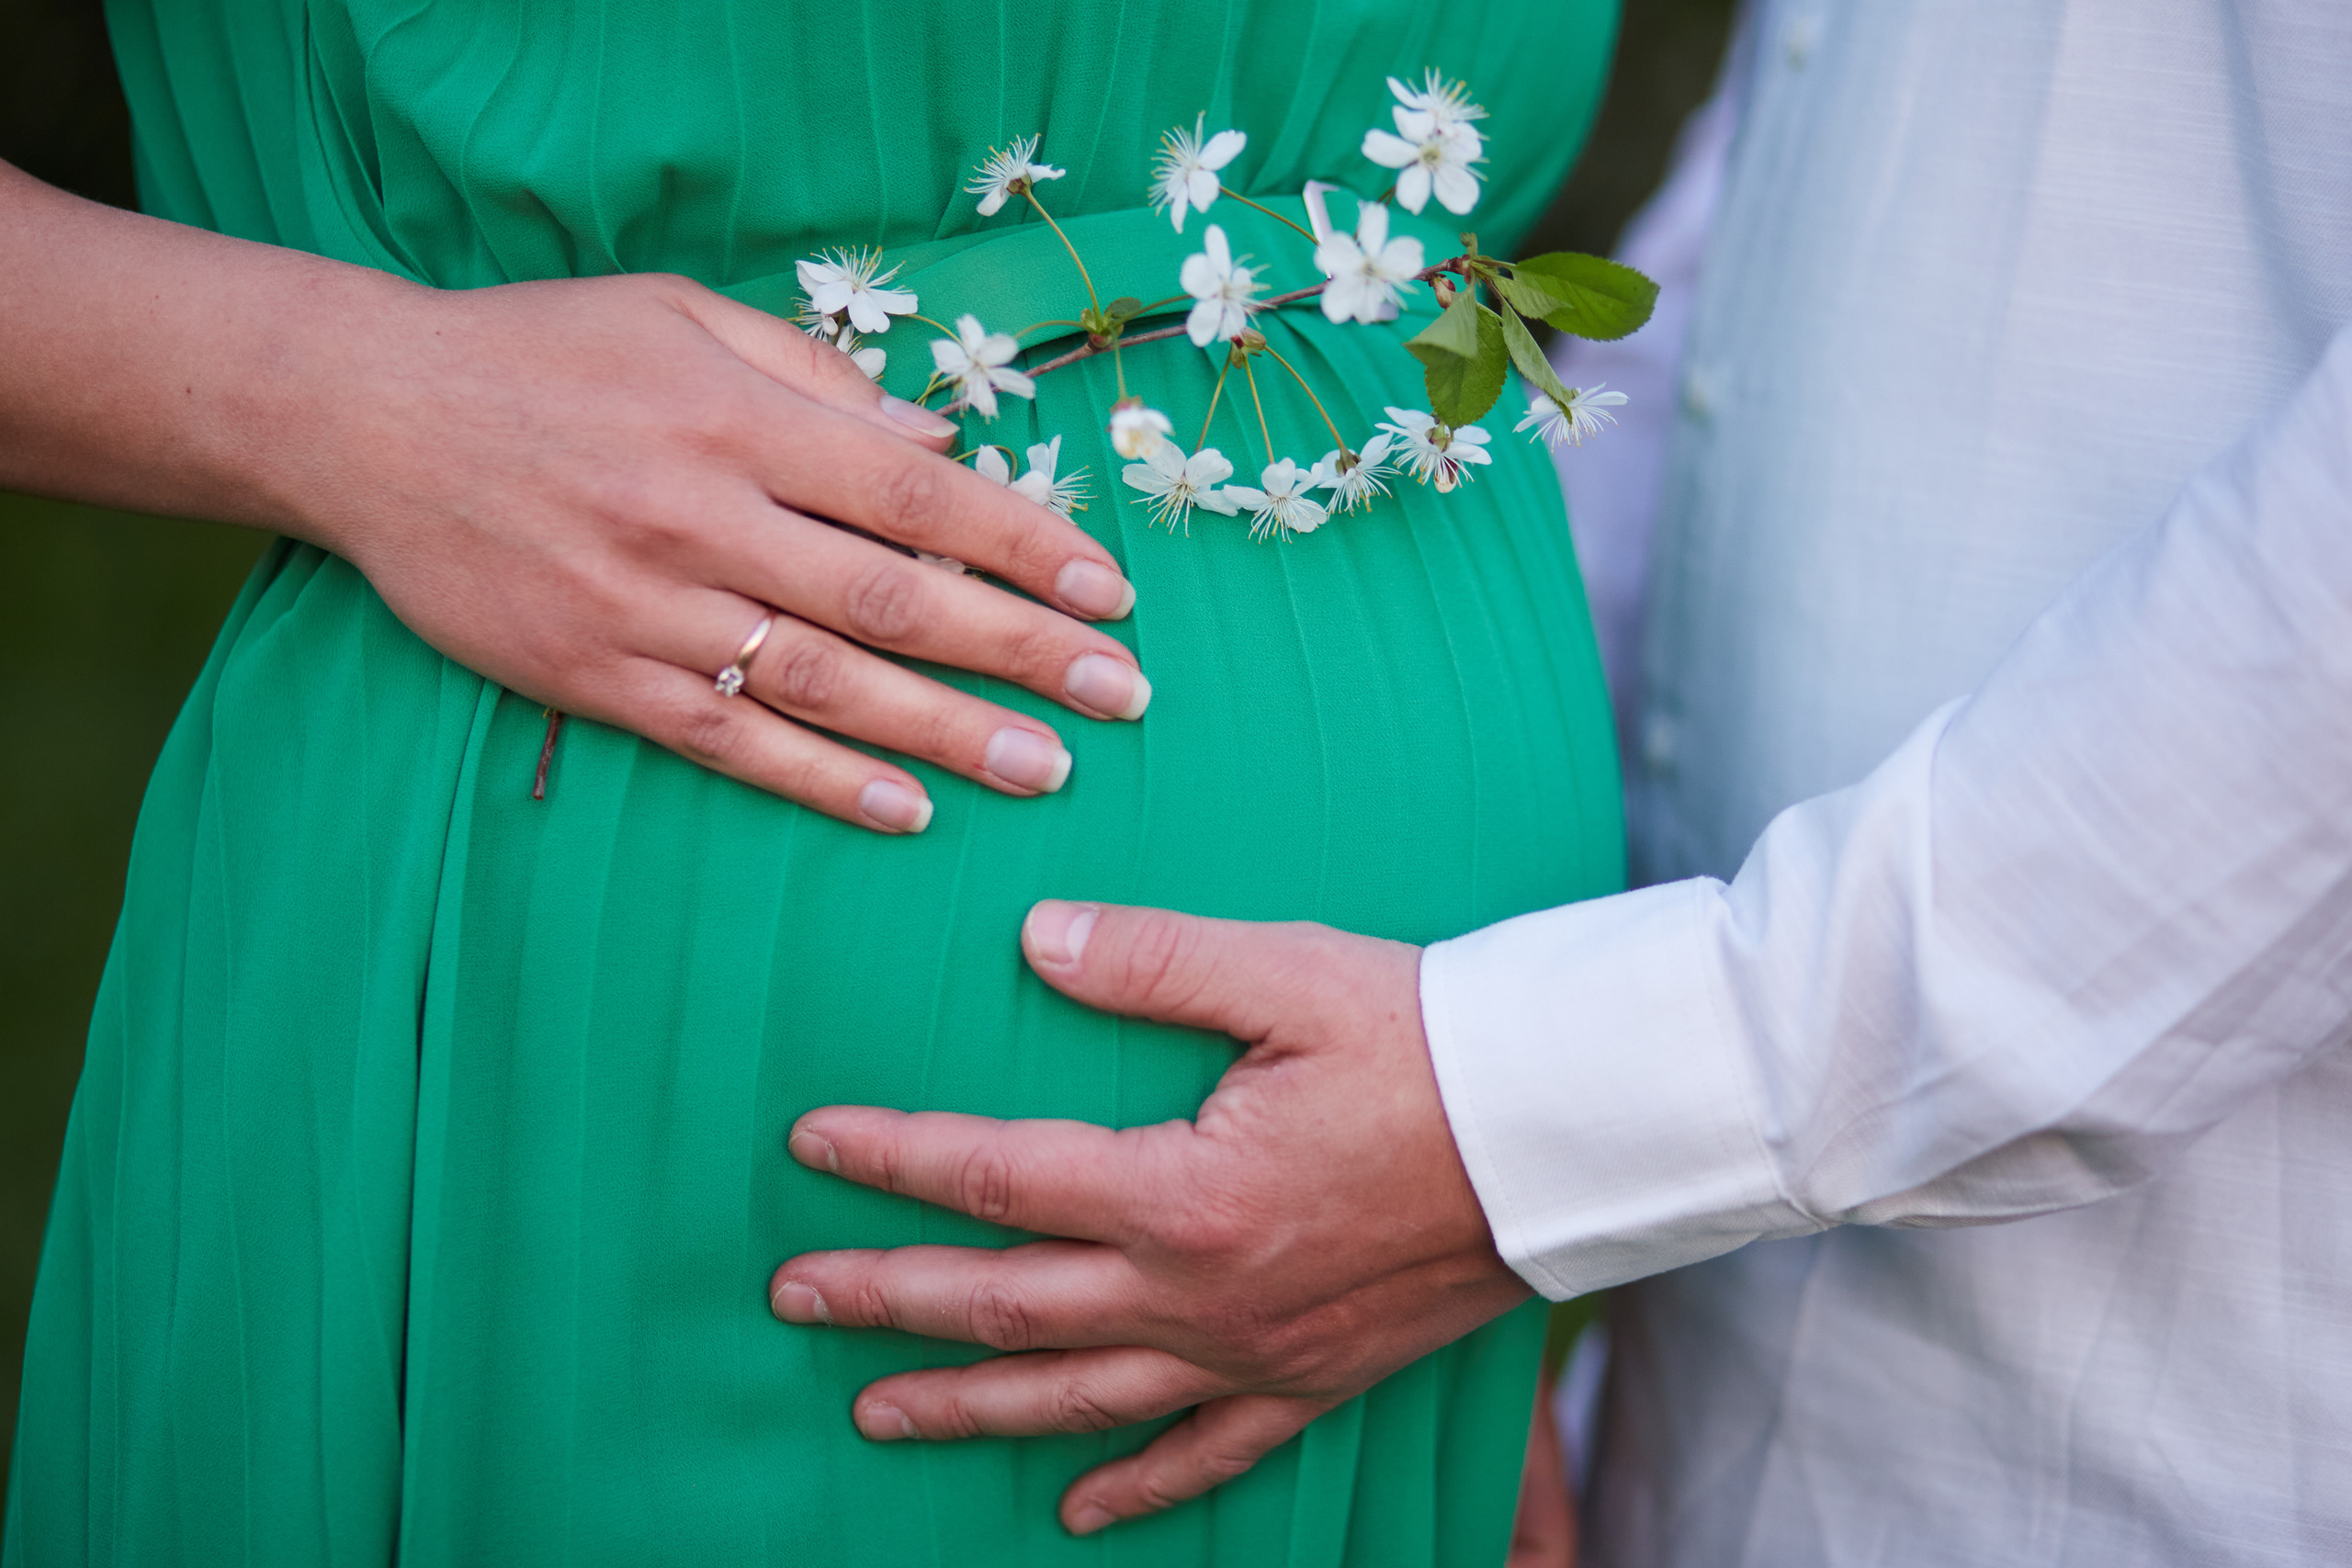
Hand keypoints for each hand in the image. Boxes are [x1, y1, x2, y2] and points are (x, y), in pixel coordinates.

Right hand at [0, 163, 1145, 833]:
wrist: (368, 419)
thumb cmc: (542, 354)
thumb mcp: (682, 315)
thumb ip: (816, 374)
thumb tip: (939, 439)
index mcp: (740, 417)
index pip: (919, 492)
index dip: (1026, 544)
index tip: (1112, 591)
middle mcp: (705, 516)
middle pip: (895, 599)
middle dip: (1025, 650)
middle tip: (1122, 695)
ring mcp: (650, 607)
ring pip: (826, 684)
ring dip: (949, 732)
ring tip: (1046, 769)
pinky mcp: (599, 680)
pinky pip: (732, 741)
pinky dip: (825, 781)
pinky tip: (907, 811)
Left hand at [768, 901, 1530, 1533]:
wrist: (1574, 1132)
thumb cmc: (1435, 1041)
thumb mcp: (1292, 974)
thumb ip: (1152, 959)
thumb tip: (1033, 941)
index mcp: (1185, 1191)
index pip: (998, 1176)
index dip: (894, 1157)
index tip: (812, 1142)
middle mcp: (1204, 1294)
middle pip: (1008, 1306)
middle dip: (889, 1299)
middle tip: (794, 1298)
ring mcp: (1257, 1352)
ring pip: (1080, 1398)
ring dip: (969, 1407)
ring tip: (877, 1413)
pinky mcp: (1315, 1378)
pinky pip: (1207, 1457)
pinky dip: (1135, 1487)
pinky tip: (1075, 1509)